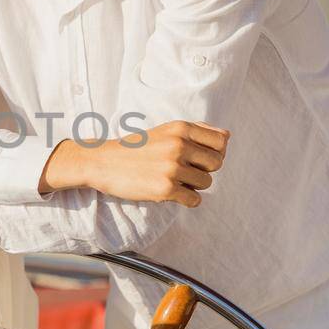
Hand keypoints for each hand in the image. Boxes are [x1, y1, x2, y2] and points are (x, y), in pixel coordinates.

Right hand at [46, 120, 228, 205]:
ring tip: (175, 181)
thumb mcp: (165, 130)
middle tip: (187, 171)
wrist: (102, 161)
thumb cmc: (136, 147)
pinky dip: (188, 200)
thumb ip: (194, 131)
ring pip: (206, 183)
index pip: (221, 140)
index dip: (216, 151)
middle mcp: (178, 146)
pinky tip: (173, 193)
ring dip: (194, 185)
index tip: (201, 157)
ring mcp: (172, 168)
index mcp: (180, 128)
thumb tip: (226, 136)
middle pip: (217, 163)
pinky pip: (194, 200)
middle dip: (206, 170)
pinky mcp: (165, 189)